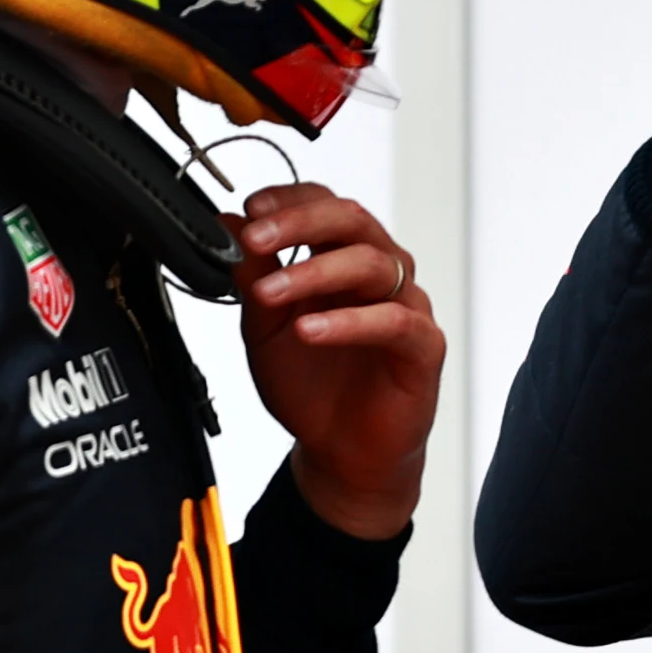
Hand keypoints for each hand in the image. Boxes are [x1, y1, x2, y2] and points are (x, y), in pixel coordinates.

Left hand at [229, 182, 441, 539]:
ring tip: (269, 292)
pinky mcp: (423, 346)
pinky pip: (394, 321)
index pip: (324, 204)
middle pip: (352, 220)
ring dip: (314, 272)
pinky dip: (349, 322)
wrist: (340, 452)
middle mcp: (378, 272)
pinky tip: (311, 330)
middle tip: (256, 237)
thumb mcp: (264, 327)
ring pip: (371, 264)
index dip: (288, 200)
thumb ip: (253, 276)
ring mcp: (405, 305)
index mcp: (340, 257)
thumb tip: (228, 224)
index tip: (251, 208)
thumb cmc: (311, 384)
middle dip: (299, 223)